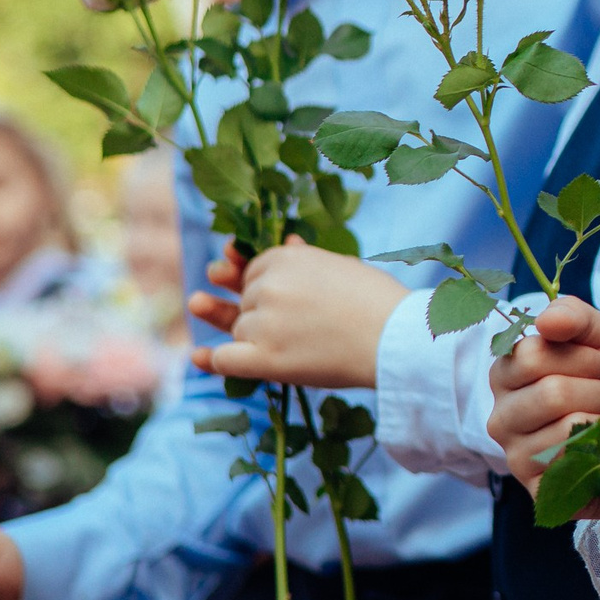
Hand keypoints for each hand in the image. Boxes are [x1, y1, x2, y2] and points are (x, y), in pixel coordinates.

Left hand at [187, 238, 408, 389]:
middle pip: (246, 300)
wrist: (397, 338)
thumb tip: (284, 240)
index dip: (263, 285)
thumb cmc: (378, 301)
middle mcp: (269, 284)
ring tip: (291, 344)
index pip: (255, 269)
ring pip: (239, 330)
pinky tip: (202, 356)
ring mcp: (264, 322)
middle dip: (259, 311)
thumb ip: (305, 256)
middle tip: (271, 318)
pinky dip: (213, 360)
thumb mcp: (340, 265)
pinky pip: (224, 359)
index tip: (272, 294)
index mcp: (287, 256)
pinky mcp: (265, 358)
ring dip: (255, 339)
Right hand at [487, 296, 599, 493]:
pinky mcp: (536, 488)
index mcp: (506, 374)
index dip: (582, 356)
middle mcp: (500, 415)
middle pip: (549, 392)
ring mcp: (515, 455)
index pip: (531, 354)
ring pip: (565, 424)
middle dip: (597, 387)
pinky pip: (575, 458)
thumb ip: (573, 316)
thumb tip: (546, 321)